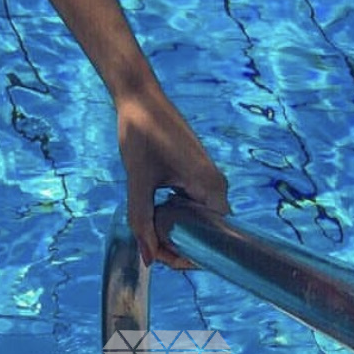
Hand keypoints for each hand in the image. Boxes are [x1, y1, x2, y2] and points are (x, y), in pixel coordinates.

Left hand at [115, 81, 229, 269]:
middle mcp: (216, 185)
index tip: (160, 256)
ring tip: (148, 230)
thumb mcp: (138, 180)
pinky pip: (191, 205)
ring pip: (196, 220)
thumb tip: (147, 257)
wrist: (138, 96)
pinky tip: (153, 214)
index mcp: (211, 187)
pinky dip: (174, 215)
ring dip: (175, 230)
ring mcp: (206, 179)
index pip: (214, 241)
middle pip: (206, 233)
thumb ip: (141, 219)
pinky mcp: (194, 173)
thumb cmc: (140, 132)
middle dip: (179, 245)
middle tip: (148, 244)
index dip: (189, 256)